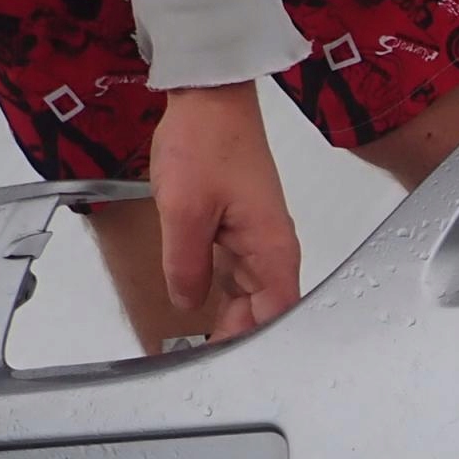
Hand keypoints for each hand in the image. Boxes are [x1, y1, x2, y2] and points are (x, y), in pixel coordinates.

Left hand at [148, 82, 300, 341]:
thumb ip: (186, 266)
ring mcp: (259, 238)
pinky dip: (220, 291)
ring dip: (228, 316)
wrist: (210, 99)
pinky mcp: (243, 227)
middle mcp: (273, 248)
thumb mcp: (184, 211)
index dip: (250, 342)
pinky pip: (237, 272)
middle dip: (236, 335)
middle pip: (264, 310)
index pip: (275, 315)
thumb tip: (188, 301)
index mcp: (271, 249)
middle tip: (198, 356)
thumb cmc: (208, 142)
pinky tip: (199, 301)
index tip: (220, 359)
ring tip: (198, 339)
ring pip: (250, 294)